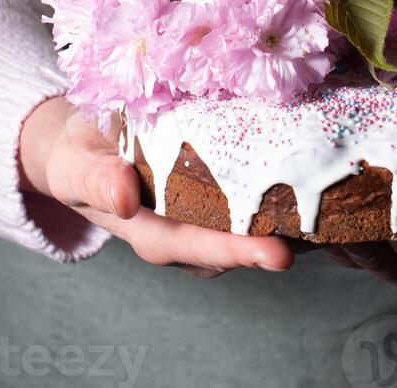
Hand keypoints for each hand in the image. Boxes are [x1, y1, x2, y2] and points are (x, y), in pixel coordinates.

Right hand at [19, 96, 293, 277]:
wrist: (82, 141)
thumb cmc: (79, 156)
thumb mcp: (75, 166)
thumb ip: (95, 180)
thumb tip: (123, 195)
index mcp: (149, 230)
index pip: (198, 246)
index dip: (236, 251)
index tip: (276, 255)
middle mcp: (182, 227)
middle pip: (232, 240)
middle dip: (270, 240)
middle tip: (314, 236)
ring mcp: (200, 210)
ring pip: (243, 219)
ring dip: (279, 213)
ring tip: (321, 201)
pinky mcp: (212, 186)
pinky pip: (243, 190)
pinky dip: (268, 182)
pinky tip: (298, 164)